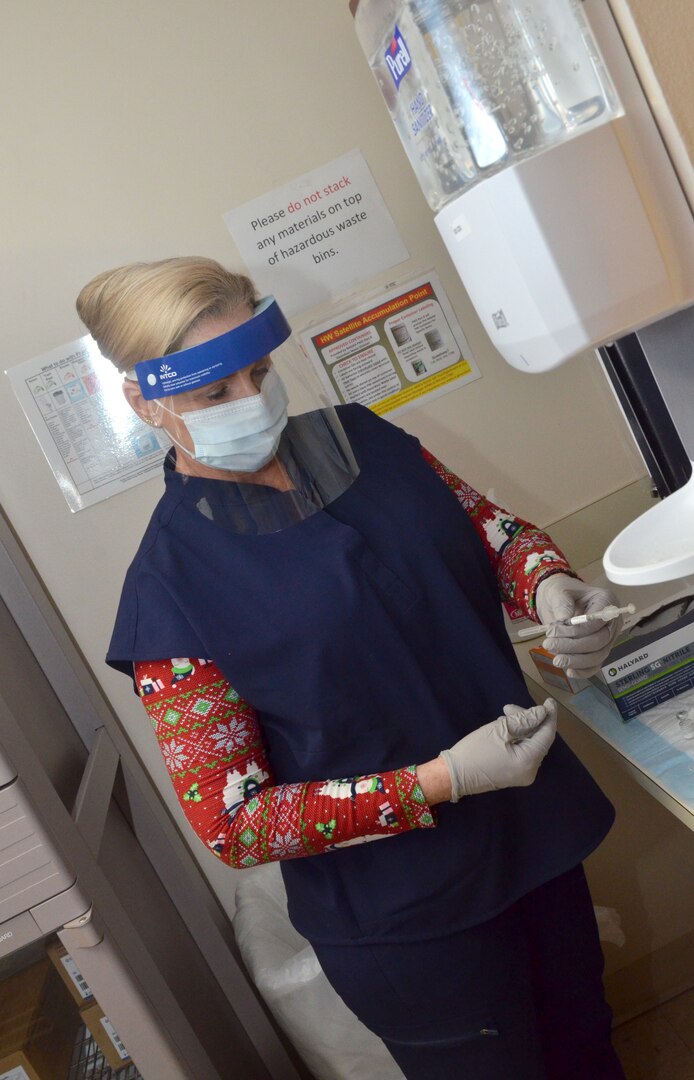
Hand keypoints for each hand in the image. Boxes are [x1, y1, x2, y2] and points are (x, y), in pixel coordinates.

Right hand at [440, 699, 556, 801]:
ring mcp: (522, 775)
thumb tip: (543, 712)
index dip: (549, 716)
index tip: (549, 700)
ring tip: (503, 717)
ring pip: (529, 745)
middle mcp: (530, 771)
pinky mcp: (513, 774)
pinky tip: (504, 729)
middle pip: (538, 740)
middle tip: (508, 708)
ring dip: (520, 728)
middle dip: (527, 721)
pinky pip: (522, 752)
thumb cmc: (475, 751)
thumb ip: (524, 720)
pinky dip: (516, 739)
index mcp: (529, 761)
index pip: (546, 735)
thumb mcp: (499, 730)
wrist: (453, 775)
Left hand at [535, 574, 622, 677]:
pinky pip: (595, 664)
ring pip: (598, 655)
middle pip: (600, 640)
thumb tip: (564, 622)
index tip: (555, 631)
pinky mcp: (598, 650)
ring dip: (577, 661)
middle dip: (574, 646)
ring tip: (556, 660)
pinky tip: (569, 672)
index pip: (598, 621)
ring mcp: (607, 637)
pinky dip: (583, 671)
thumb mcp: (558, 592)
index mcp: (606, 601)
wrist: (556, 600)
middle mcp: (611, 621)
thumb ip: (562, 605)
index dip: (578, 630)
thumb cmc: (560, 591)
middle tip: (549, 644)